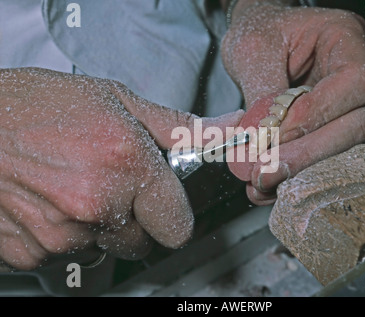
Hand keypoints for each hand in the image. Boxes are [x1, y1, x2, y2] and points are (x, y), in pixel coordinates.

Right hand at [0, 68, 242, 269]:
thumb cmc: (33, 104)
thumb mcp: (113, 99)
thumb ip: (171, 125)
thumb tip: (218, 129)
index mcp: (126, 164)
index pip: (178, 225)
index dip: (172, 214)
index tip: (164, 205)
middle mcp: (96, 204)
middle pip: (143, 242)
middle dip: (136, 219)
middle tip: (114, 186)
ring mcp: (61, 234)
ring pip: (104, 248)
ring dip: (98, 226)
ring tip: (74, 187)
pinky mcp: (31, 252)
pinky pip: (66, 253)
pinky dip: (64, 234)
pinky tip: (50, 201)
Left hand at [222, 2, 364, 204]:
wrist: (260, 39)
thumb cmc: (262, 31)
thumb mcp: (255, 48)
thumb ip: (263, 91)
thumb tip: (262, 141)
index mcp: (347, 40)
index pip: (355, 83)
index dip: (319, 113)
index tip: (277, 133)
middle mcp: (356, 78)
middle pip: (356, 125)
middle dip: (309, 154)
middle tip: (266, 172)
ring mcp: (347, 107)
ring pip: (342, 150)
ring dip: (300, 171)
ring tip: (260, 182)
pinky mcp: (329, 130)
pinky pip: (321, 159)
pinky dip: (291, 176)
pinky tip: (263, 187)